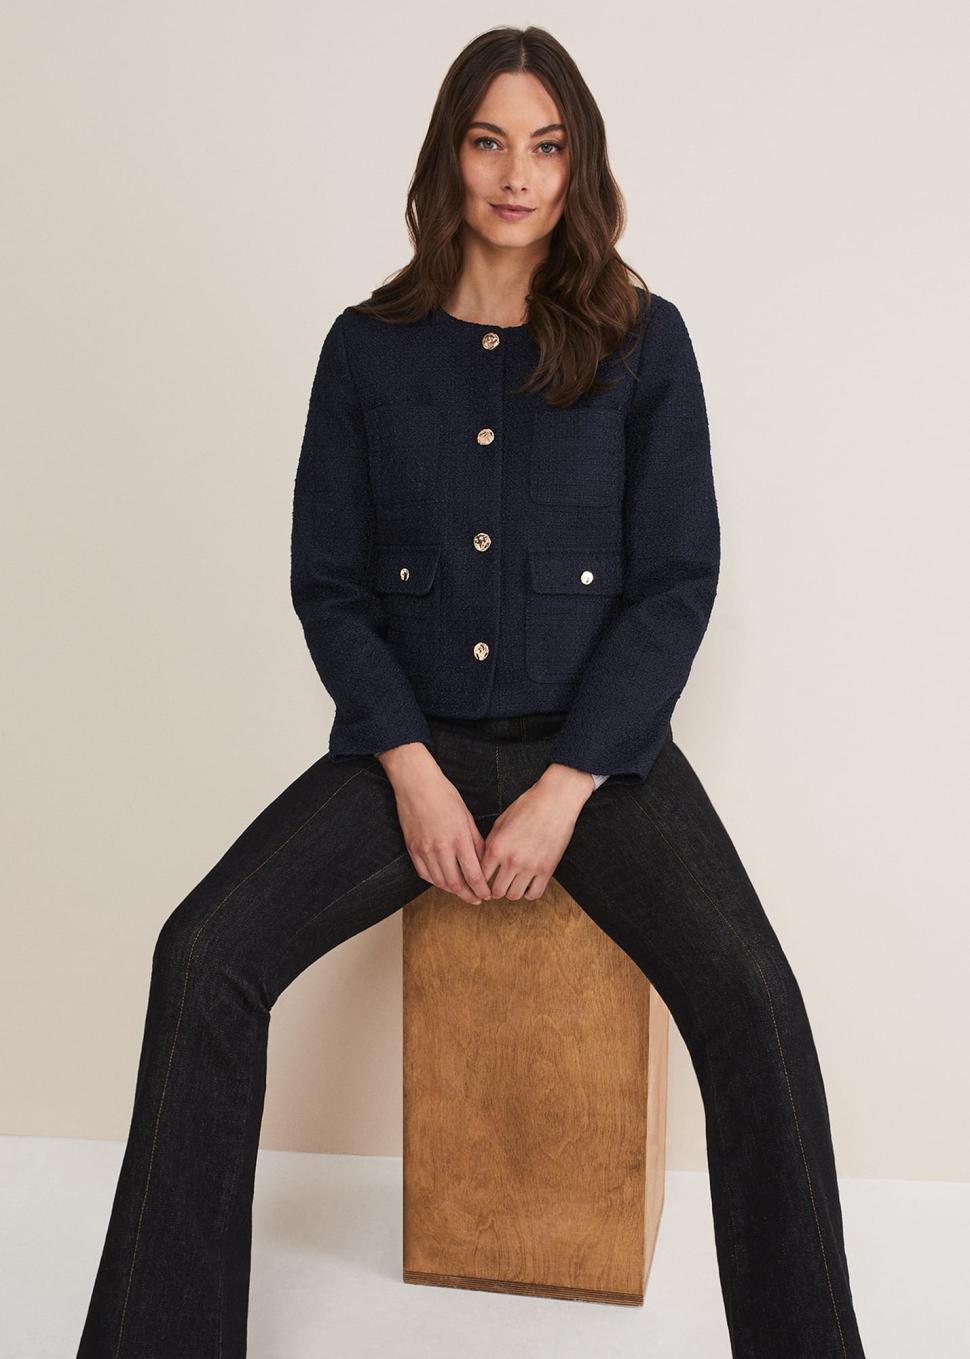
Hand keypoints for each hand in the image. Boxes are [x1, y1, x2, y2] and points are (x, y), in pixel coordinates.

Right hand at [377, 742, 492, 903]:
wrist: (416, 785)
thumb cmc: (445, 796)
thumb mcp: (467, 817)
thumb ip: (476, 841)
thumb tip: (484, 861)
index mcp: (459, 839)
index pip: (473, 875)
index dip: (481, 889)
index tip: (487, 895)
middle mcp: (441, 848)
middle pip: (456, 884)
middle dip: (468, 895)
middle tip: (476, 899)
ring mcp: (424, 850)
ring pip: (439, 882)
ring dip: (452, 890)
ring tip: (462, 892)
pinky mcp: (412, 849)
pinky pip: (424, 874)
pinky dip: (435, 881)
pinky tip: (443, 881)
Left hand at [481, 763, 594, 900]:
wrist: (555, 801)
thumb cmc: (527, 806)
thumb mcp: (501, 821)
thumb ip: (490, 842)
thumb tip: (483, 860)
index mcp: (497, 847)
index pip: (481, 876)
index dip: (480, 881)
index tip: (483, 882)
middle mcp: (511, 860)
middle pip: (496, 891)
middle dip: (494, 890)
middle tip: (498, 885)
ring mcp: (530, 867)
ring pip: (514, 896)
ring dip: (511, 892)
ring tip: (513, 884)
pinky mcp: (547, 870)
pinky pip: (534, 894)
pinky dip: (529, 893)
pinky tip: (528, 884)